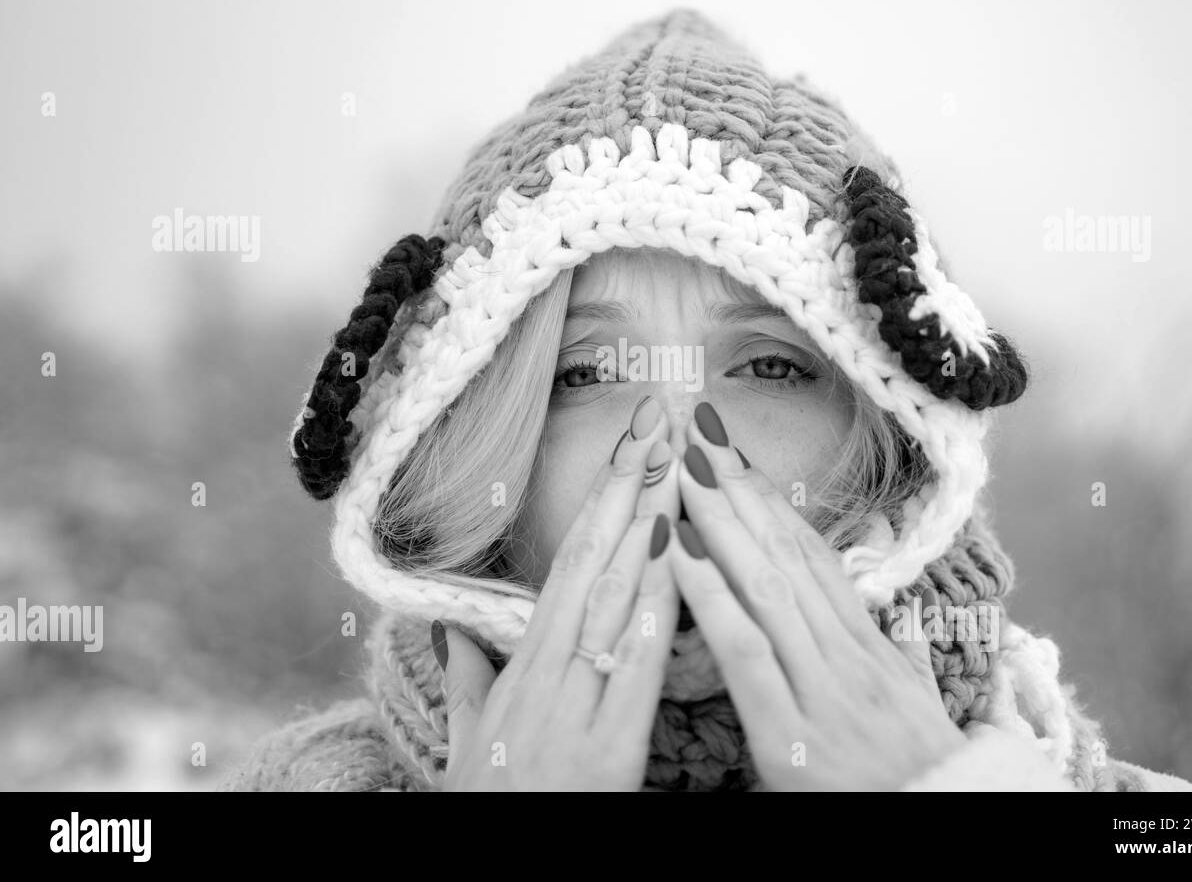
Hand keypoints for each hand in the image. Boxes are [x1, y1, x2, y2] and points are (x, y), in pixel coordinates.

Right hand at [436, 396, 681, 790]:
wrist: (497, 869)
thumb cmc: (488, 810)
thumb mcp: (468, 745)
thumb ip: (465, 683)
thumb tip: (449, 631)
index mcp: (524, 670)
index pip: (571, 565)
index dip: (602, 502)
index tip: (629, 446)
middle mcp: (547, 675)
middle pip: (594, 564)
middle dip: (629, 488)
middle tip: (658, 420)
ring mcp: (575, 708)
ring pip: (615, 600)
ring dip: (650, 524)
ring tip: (676, 462)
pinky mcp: (607, 751)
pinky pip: (636, 668)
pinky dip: (656, 609)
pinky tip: (677, 558)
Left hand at [665, 401, 964, 790]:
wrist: (947, 828)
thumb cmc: (927, 778)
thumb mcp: (922, 710)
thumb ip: (907, 658)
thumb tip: (903, 617)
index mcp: (869, 649)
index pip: (813, 559)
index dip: (772, 503)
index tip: (737, 456)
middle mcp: (847, 656)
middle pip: (785, 554)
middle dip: (739, 489)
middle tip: (698, 431)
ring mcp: (822, 689)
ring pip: (766, 586)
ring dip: (720, 520)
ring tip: (682, 467)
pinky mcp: (792, 733)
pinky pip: (746, 651)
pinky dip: (711, 596)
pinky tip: (678, 551)